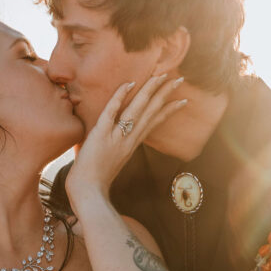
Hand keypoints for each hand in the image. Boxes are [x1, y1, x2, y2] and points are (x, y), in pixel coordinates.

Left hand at [66, 73, 186, 206]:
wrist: (88, 194)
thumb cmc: (96, 182)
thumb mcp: (112, 163)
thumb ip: (117, 149)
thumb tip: (115, 140)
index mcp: (132, 145)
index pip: (153, 123)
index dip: (168, 110)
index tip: (182, 100)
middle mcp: (129, 139)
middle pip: (151, 112)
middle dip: (165, 94)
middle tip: (179, 78)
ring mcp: (116, 137)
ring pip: (137, 109)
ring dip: (150, 90)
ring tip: (162, 76)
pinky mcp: (101, 135)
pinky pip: (111, 112)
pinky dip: (119, 98)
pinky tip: (129, 84)